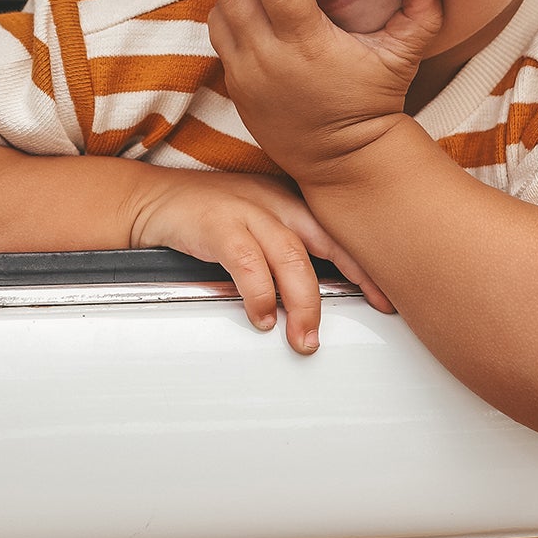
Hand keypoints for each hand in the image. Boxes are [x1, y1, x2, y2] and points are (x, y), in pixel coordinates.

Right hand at [128, 168, 393, 351]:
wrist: (150, 200)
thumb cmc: (207, 217)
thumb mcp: (255, 226)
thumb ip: (286, 253)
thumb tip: (317, 300)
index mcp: (289, 202)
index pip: (338, 233)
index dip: (366, 266)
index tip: (387, 298)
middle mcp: (273, 202)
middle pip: (325, 240)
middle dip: (353, 279)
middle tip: (369, 313)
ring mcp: (245, 210)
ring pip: (291, 255)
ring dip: (304, 302)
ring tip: (305, 337)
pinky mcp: (215, 224)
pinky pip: (247, 261)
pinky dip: (259, 293)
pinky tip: (262, 316)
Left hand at [205, 0, 443, 179]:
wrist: (341, 161)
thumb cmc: (370, 106)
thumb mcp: (399, 62)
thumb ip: (418, 17)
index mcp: (307, 45)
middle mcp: (269, 57)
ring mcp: (247, 72)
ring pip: (220, 10)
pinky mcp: (236, 84)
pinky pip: (219, 34)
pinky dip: (222, 5)